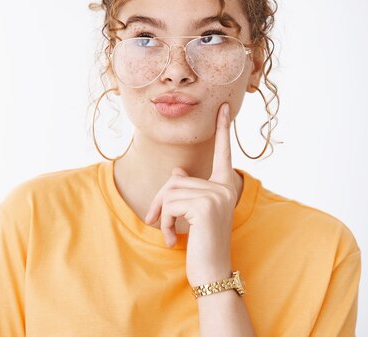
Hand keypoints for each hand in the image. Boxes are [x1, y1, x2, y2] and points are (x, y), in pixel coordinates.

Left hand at [144, 102, 237, 285]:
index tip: (225, 107)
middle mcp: (226, 187)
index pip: (223, 153)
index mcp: (226, 186)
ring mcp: (217, 194)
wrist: (213, 272)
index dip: (224, 129)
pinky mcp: (205, 205)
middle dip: (159, 200)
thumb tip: (177, 170)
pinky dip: (164, 221)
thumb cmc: (203, 244)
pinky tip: (172, 238)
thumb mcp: (193, 213)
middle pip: (176, 178)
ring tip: (168, 233)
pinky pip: (169, 204)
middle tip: (154, 221)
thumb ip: (188, 189)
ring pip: (170, 191)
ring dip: (161, 214)